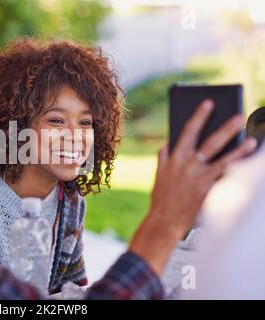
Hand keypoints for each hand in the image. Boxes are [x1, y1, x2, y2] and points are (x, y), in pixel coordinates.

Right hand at [129, 99, 256, 274]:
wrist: (165, 220)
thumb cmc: (162, 198)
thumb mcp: (158, 174)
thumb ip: (163, 157)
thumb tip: (167, 144)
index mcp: (174, 158)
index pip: (187, 131)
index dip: (198, 116)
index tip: (208, 104)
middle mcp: (187, 165)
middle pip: (210, 142)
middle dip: (225, 128)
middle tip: (238, 115)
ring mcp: (198, 178)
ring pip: (223, 160)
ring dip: (239, 149)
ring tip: (252, 141)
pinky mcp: (207, 190)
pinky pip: (225, 178)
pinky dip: (237, 171)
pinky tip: (249, 165)